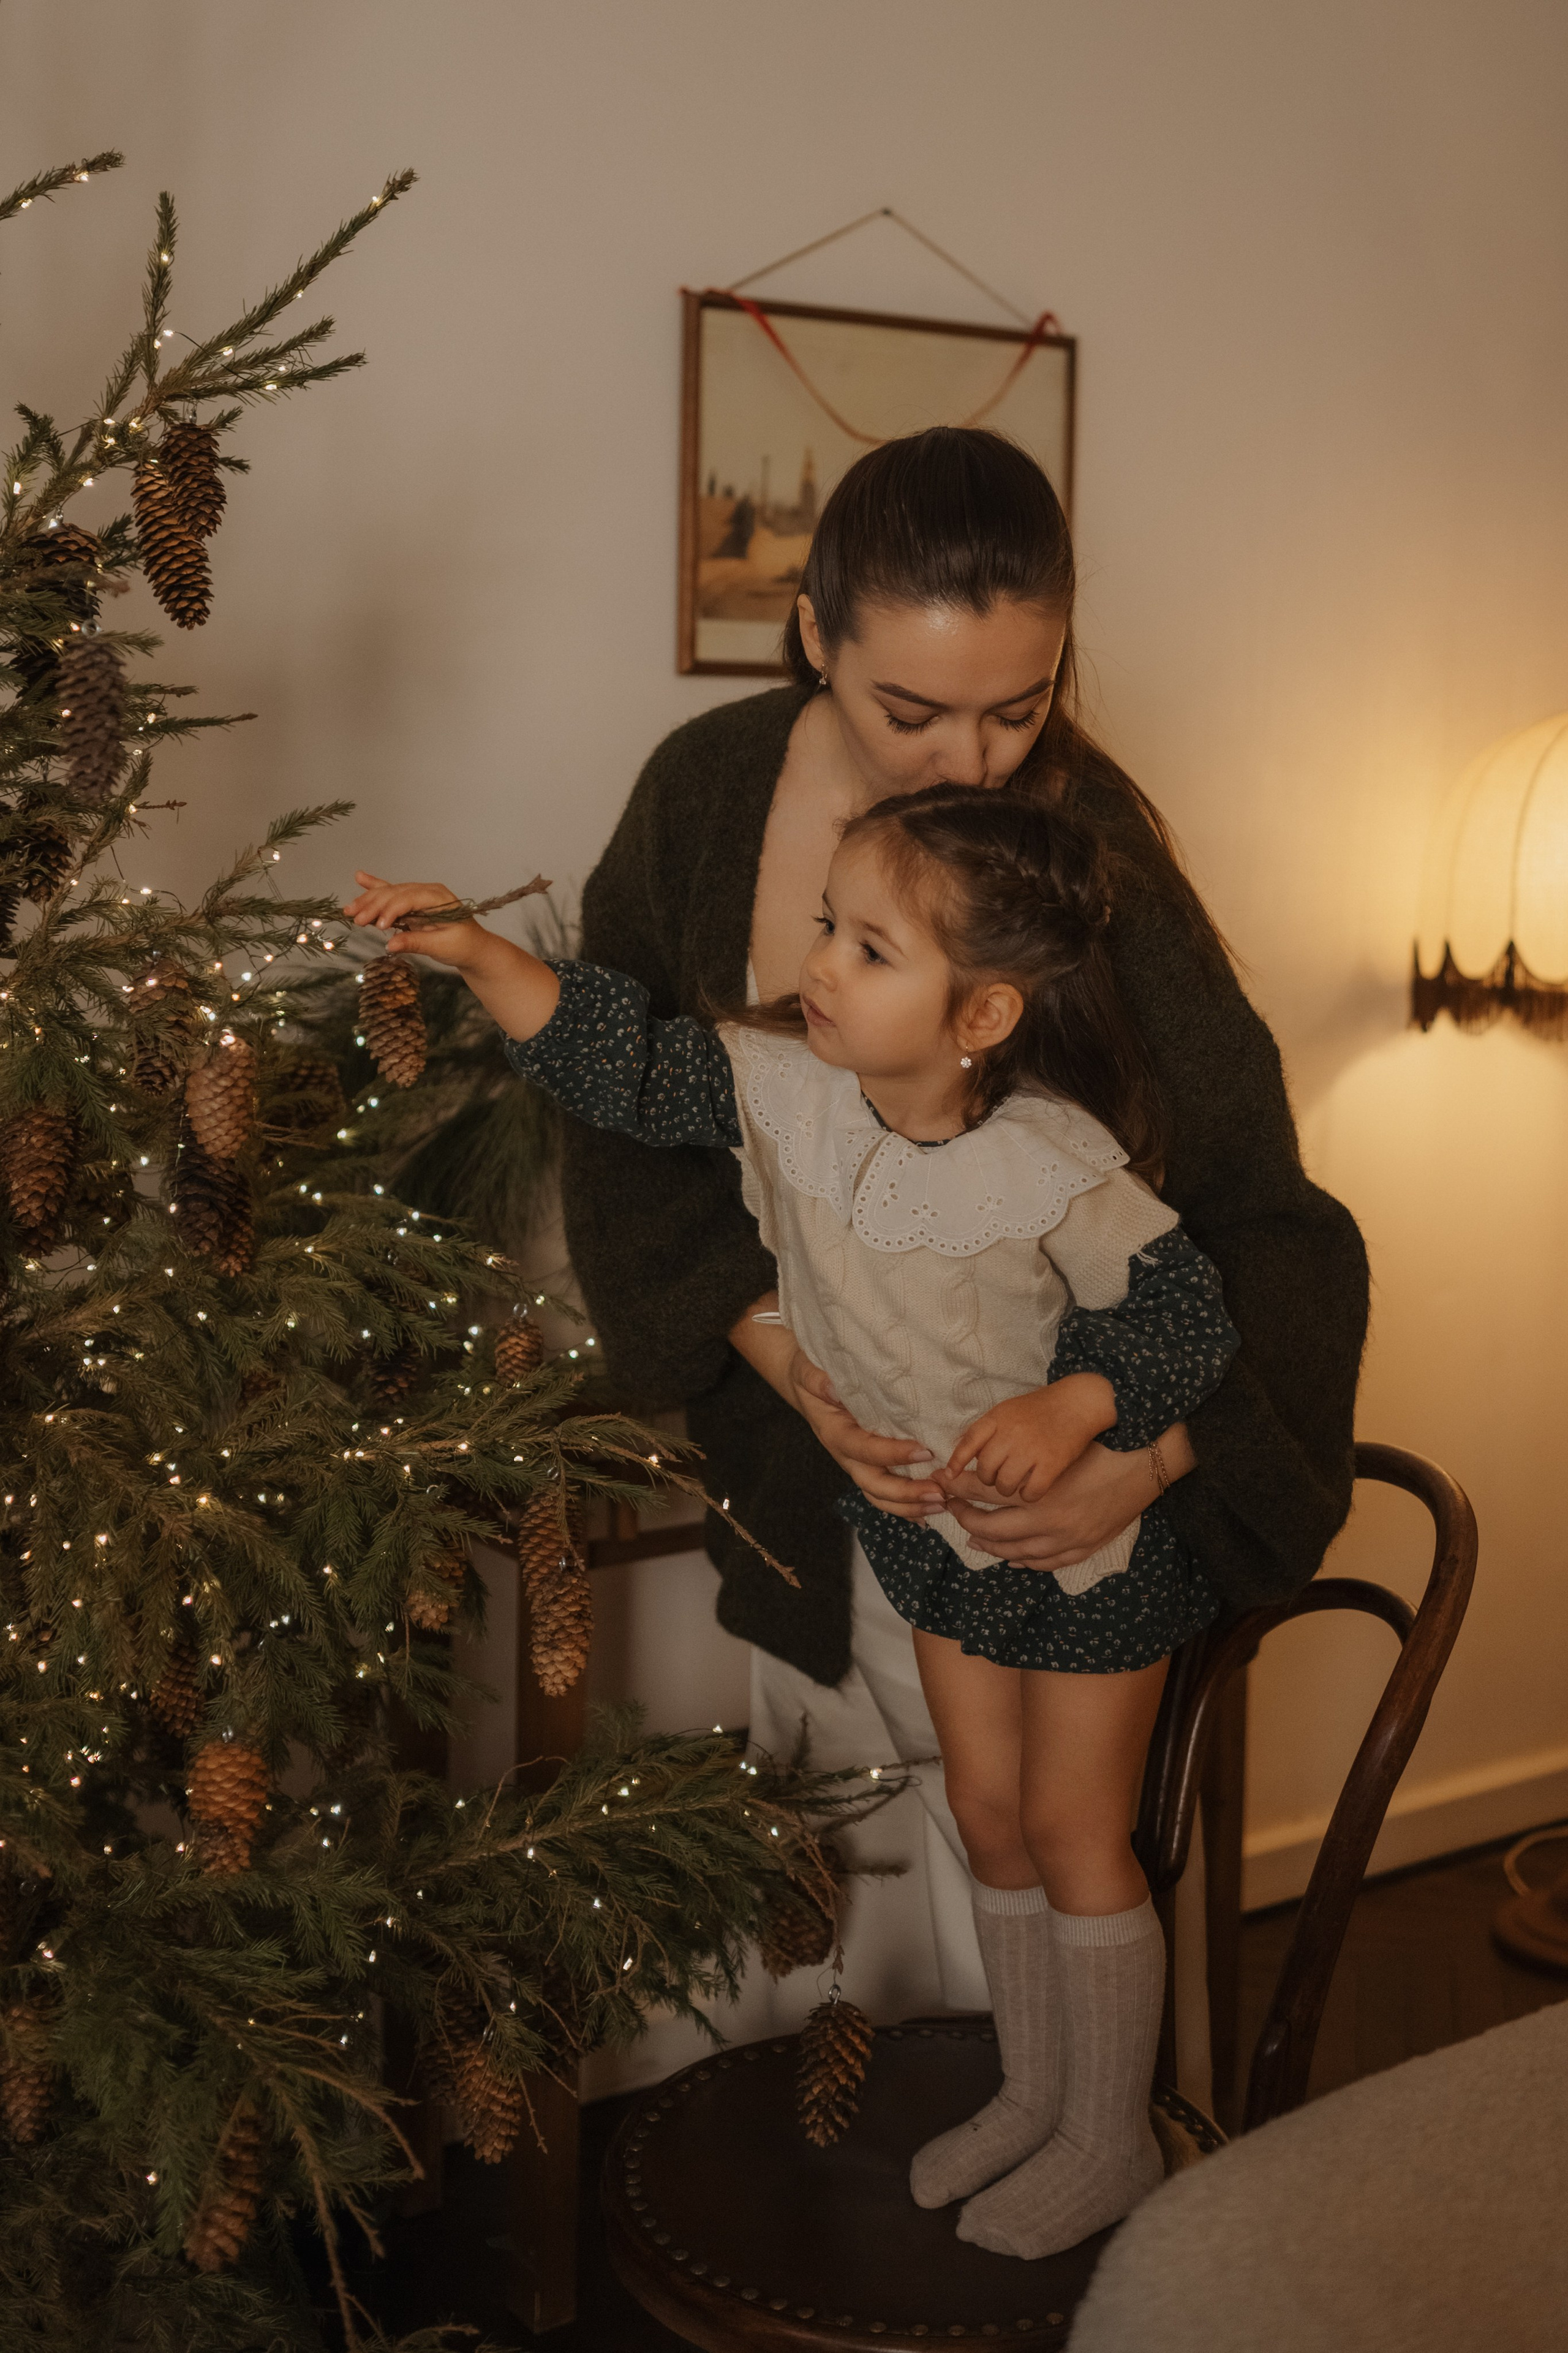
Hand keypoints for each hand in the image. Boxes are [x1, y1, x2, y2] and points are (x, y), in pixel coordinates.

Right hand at [343, 872, 558, 1039]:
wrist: (473, 947)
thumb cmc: (463, 946)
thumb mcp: (442, 947)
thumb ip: (416, 943)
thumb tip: (390, 944)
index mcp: (439, 898)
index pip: (409, 898)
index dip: (392, 909)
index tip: (380, 926)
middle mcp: (427, 891)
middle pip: (395, 893)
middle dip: (373, 905)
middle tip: (355, 919)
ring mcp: (418, 895)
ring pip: (389, 893)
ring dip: (368, 900)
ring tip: (349, 910)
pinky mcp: (412, 902)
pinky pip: (391, 893)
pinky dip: (375, 888)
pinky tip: (360, 877)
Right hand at [785, 1347, 945, 1521]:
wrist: (806, 1386)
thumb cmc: (811, 1375)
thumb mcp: (809, 1372)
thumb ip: (819, 1381)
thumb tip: (833, 1388)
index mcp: (836, 1433)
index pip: (865, 1449)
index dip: (893, 1454)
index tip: (924, 1451)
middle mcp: (846, 1456)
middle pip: (874, 1485)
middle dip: (907, 1494)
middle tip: (939, 1493)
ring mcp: (857, 1464)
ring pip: (880, 1496)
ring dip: (910, 1506)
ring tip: (942, 1505)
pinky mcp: (867, 1466)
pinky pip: (884, 1493)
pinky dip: (906, 1507)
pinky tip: (930, 1512)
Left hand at [943, 1437, 1169, 1571]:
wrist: (1143, 1467)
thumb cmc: (1097, 1451)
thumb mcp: (1054, 1454)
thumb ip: (1019, 1465)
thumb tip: (978, 1467)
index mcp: (1039, 1494)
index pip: (984, 1496)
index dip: (959, 1491)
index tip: (945, 1487)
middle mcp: (1050, 1522)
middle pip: (994, 1530)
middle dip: (967, 1520)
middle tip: (954, 1511)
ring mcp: (1067, 1541)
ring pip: (1016, 1553)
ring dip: (991, 1546)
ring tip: (974, 1536)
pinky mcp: (1083, 1549)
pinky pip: (1044, 1564)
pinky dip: (1023, 1562)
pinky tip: (1011, 1558)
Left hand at [944, 1373, 1116, 1502]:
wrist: (1077, 1403)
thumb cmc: (1038, 1410)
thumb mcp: (1006, 1411)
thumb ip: (983, 1432)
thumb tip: (958, 1458)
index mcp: (998, 1418)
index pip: (968, 1443)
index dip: (957, 1462)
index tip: (949, 1477)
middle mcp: (1011, 1434)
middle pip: (985, 1470)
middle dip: (988, 1479)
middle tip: (997, 1477)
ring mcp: (1032, 1450)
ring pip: (1005, 1485)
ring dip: (1007, 1488)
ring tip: (1015, 1483)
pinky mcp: (1052, 1464)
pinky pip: (1030, 1492)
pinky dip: (1028, 1495)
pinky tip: (1032, 1489)